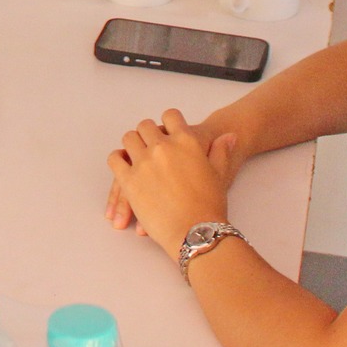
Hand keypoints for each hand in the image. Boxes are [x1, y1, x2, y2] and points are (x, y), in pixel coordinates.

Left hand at [106, 109, 240, 255]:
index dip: (169, 121)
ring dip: (132, 144)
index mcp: (186, 141)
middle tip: (150, 144)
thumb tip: (231, 135)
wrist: (195, 230)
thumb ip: (222, 151)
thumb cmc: (210, 204)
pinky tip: (123, 165)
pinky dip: (118, 159)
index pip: (171, 116)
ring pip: (129, 139)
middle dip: (148, 133)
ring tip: (136, 155)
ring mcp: (144, 161)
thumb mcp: (220, 173)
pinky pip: (115, 159)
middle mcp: (163, 146)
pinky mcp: (129, 180)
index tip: (168, 130)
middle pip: (146, 126)